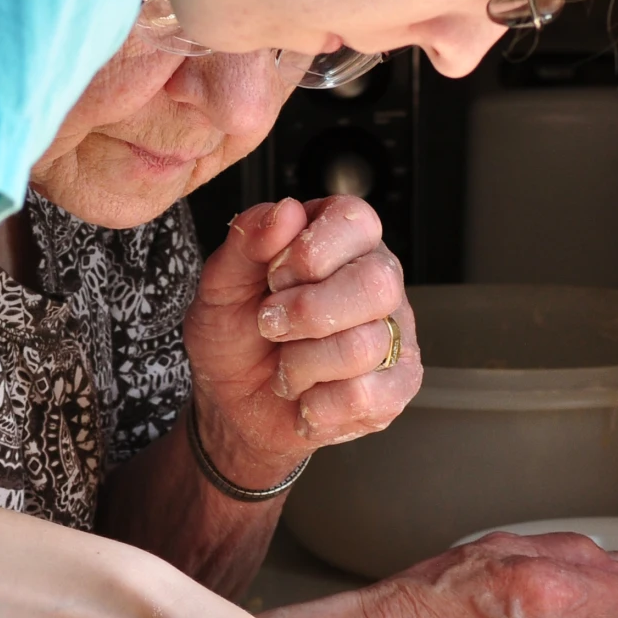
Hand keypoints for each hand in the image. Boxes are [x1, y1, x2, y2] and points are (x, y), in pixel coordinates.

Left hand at [183, 196, 422, 486]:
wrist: (230, 405)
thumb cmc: (233, 337)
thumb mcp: (220, 285)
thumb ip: (246, 242)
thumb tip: (285, 212)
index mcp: (341, 239)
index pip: (357, 220)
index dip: (308, 254)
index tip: (272, 279)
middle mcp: (377, 279)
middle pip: (375, 283)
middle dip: (306, 312)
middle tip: (271, 326)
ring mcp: (394, 334)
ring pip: (365, 346)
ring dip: (301, 365)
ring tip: (285, 367)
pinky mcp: (397, 386)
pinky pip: (367, 397)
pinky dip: (317, 405)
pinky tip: (306, 396)